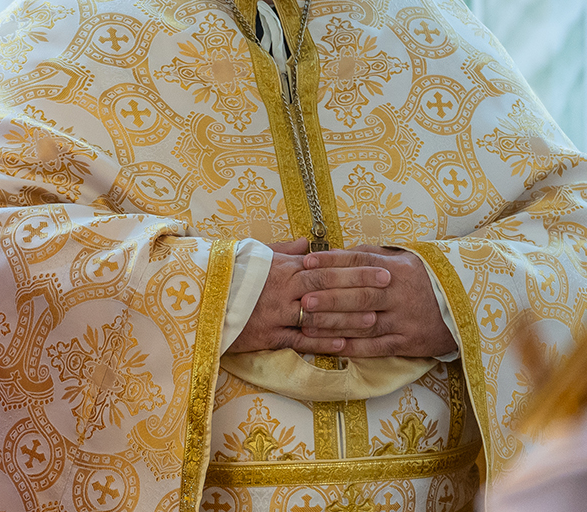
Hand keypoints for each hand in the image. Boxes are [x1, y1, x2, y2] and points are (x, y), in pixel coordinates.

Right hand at [227, 238, 390, 354]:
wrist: (199, 300)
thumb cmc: (229, 275)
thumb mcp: (254, 256)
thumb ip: (284, 250)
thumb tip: (309, 242)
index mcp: (280, 269)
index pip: (324, 268)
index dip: (354, 269)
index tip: (380, 268)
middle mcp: (281, 290)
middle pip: (327, 290)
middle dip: (360, 288)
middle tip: (387, 286)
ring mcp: (275, 314)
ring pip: (318, 317)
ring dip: (348, 319)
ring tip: (374, 318)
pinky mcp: (267, 336)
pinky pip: (299, 340)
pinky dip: (322, 343)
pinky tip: (345, 344)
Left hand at [300, 247, 456, 357]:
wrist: (464, 307)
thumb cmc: (422, 279)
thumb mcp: (402, 259)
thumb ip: (369, 256)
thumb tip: (333, 252)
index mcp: (397, 269)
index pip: (360, 263)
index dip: (332, 262)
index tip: (307, 263)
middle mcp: (400, 294)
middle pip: (360, 296)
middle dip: (329, 298)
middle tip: (303, 300)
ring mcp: (404, 320)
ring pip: (365, 324)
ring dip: (334, 325)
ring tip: (307, 324)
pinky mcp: (409, 343)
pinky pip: (377, 347)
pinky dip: (354, 347)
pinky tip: (332, 346)